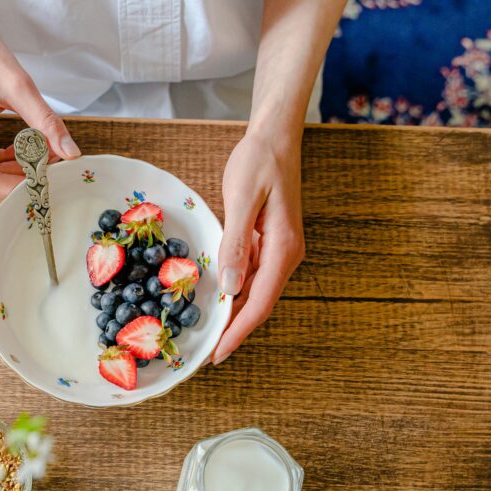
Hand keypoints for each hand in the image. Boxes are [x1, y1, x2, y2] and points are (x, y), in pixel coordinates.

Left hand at [212, 131, 304, 364]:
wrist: (275, 136)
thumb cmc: (259, 161)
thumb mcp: (242, 198)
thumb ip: (236, 242)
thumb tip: (230, 285)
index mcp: (283, 248)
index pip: (259, 302)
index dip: (238, 332)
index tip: (217, 355)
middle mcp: (285, 254)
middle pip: (258, 303)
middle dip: (234, 330)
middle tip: (205, 353)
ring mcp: (278, 249)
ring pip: (254, 292)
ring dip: (233, 313)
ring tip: (207, 333)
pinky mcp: (267, 242)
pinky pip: (250, 274)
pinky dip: (233, 290)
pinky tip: (214, 298)